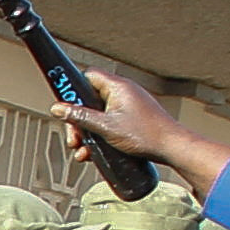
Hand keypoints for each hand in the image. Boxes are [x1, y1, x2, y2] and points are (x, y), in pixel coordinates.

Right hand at [52, 66, 229, 196]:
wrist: (170, 147)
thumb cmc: (145, 134)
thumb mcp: (105, 127)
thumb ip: (80, 117)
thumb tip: (58, 108)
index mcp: (117, 87)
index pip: (88, 77)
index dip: (74, 90)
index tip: (66, 107)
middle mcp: (123, 93)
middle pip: (90, 100)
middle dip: (78, 121)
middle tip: (75, 138)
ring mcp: (128, 105)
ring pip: (98, 115)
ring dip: (88, 133)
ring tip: (84, 150)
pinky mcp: (132, 118)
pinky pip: (109, 123)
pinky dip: (100, 136)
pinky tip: (96, 152)